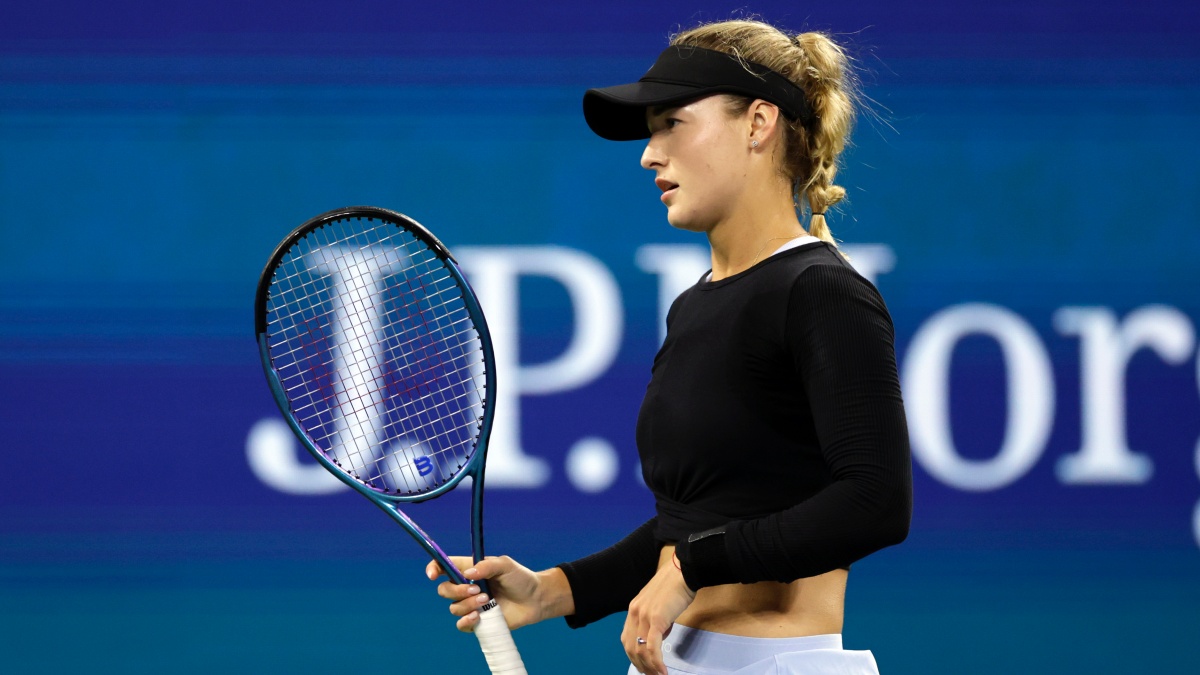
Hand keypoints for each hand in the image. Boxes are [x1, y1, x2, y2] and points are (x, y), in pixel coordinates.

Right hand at [426, 555, 568, 632]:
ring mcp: (471, 605)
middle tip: (477, 589)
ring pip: (453, 608)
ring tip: (487, 600)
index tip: (433, 574)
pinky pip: (461, 624)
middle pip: (444, 590)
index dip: (434, 568)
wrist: (535, 599)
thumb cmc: (521, 578)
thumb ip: (487, 566)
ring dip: (467, 604)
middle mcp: (467, 587)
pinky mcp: (477, 621)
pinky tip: (478, 616)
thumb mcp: (505, 565)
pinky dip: (466, 620)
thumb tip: (467, 573)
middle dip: (456, 590)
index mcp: (469, 570)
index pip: (444, 567)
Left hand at [621, 556, 696, 674]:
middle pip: (630, 648)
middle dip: (640, 666)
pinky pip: (652, 647)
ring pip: (640, 650)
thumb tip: (660, 636)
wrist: (683, 572)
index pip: (627, 639)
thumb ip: (656, 620)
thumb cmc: (675, 586)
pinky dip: (656, 662)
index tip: (643, 667)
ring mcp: (644, 616)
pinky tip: (663, 671)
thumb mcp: (660, 605)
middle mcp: (634, 613)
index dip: (634, 656)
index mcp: (634, 609)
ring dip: (649, 667)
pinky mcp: (656, 619)